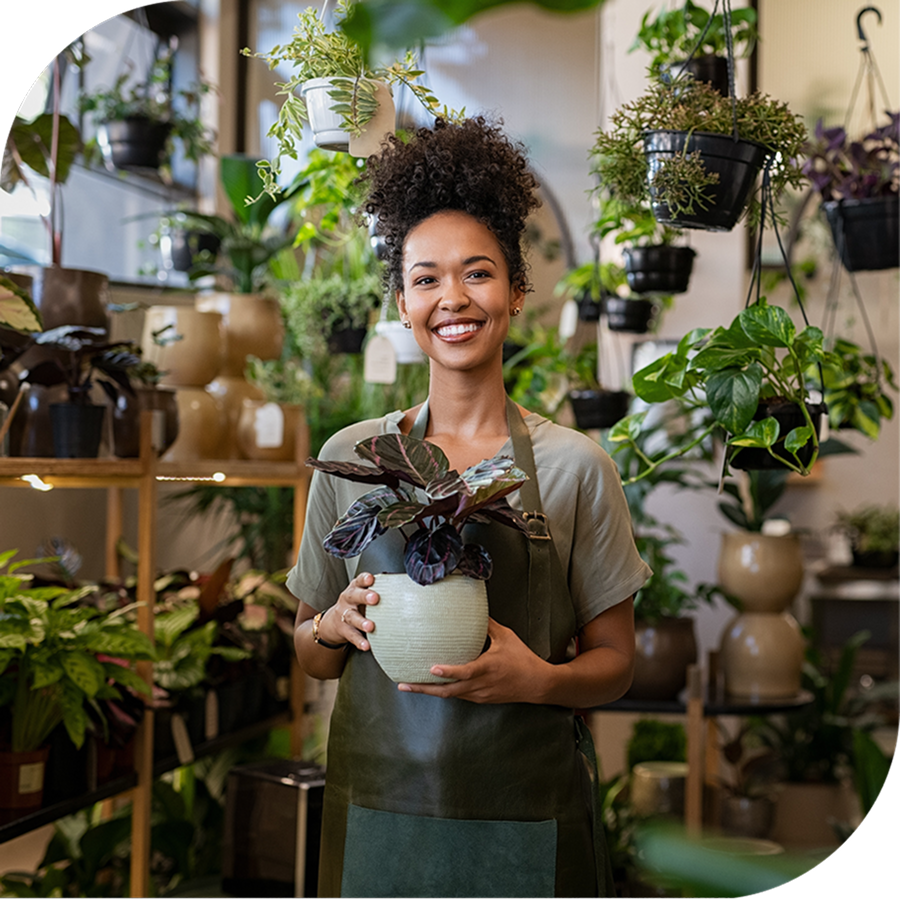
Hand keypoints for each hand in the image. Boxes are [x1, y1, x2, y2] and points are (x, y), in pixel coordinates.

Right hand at [320, 572, 379, 650]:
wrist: (333, 622)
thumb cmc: (356, 605)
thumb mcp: (363, 595)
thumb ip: (378, 591)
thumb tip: (403, 590)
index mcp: (355, 588)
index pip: (359, 581)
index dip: (365, 579)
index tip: (371, 579)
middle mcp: (348, 600)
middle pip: (354, 596)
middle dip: (364, 596)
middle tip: (375, 598)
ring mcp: (344, 615)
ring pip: (352, 617)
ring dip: (361, 621)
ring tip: (370, 626)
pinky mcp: (343, 629)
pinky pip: (351, 635)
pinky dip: (359, 641)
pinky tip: (366, 644)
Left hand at [397, 618, 550, 703]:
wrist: (538, 684)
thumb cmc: (523, 660)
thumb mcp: (506, 637)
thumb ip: (488, 625)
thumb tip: (473, 611)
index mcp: (487, 668)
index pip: (465, 673)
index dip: (449, 672)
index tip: (432, 669)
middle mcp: (481, 685)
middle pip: (448, 691)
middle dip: (424, 688)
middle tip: (403, 684)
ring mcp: (480, 694)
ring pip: (450, 695)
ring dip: (430, 691)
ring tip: (409, 685)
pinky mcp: (481, 699)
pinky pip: (458, 695)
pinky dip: (443, 691)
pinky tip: (432, 686)